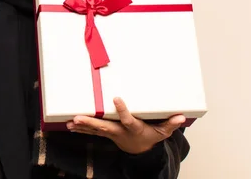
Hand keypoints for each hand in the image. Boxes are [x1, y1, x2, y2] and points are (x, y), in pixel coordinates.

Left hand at [66, 97, 185, 154]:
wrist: (141, 153)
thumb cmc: (150, 137)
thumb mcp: (163, 132)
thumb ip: (170, 124)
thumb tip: (181, 116)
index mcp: (134, 128)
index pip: (127, 119)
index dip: (122, 110)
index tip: (116, 98)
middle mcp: (120, 132)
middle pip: (104, 127)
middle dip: (90, 123)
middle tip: (77, 118)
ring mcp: (111, 134)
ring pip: (94, 130)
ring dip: (81, 126)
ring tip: (69, 122)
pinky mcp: (106, 134)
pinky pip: (92, 132)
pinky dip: (81, 129)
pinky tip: (70, 125)